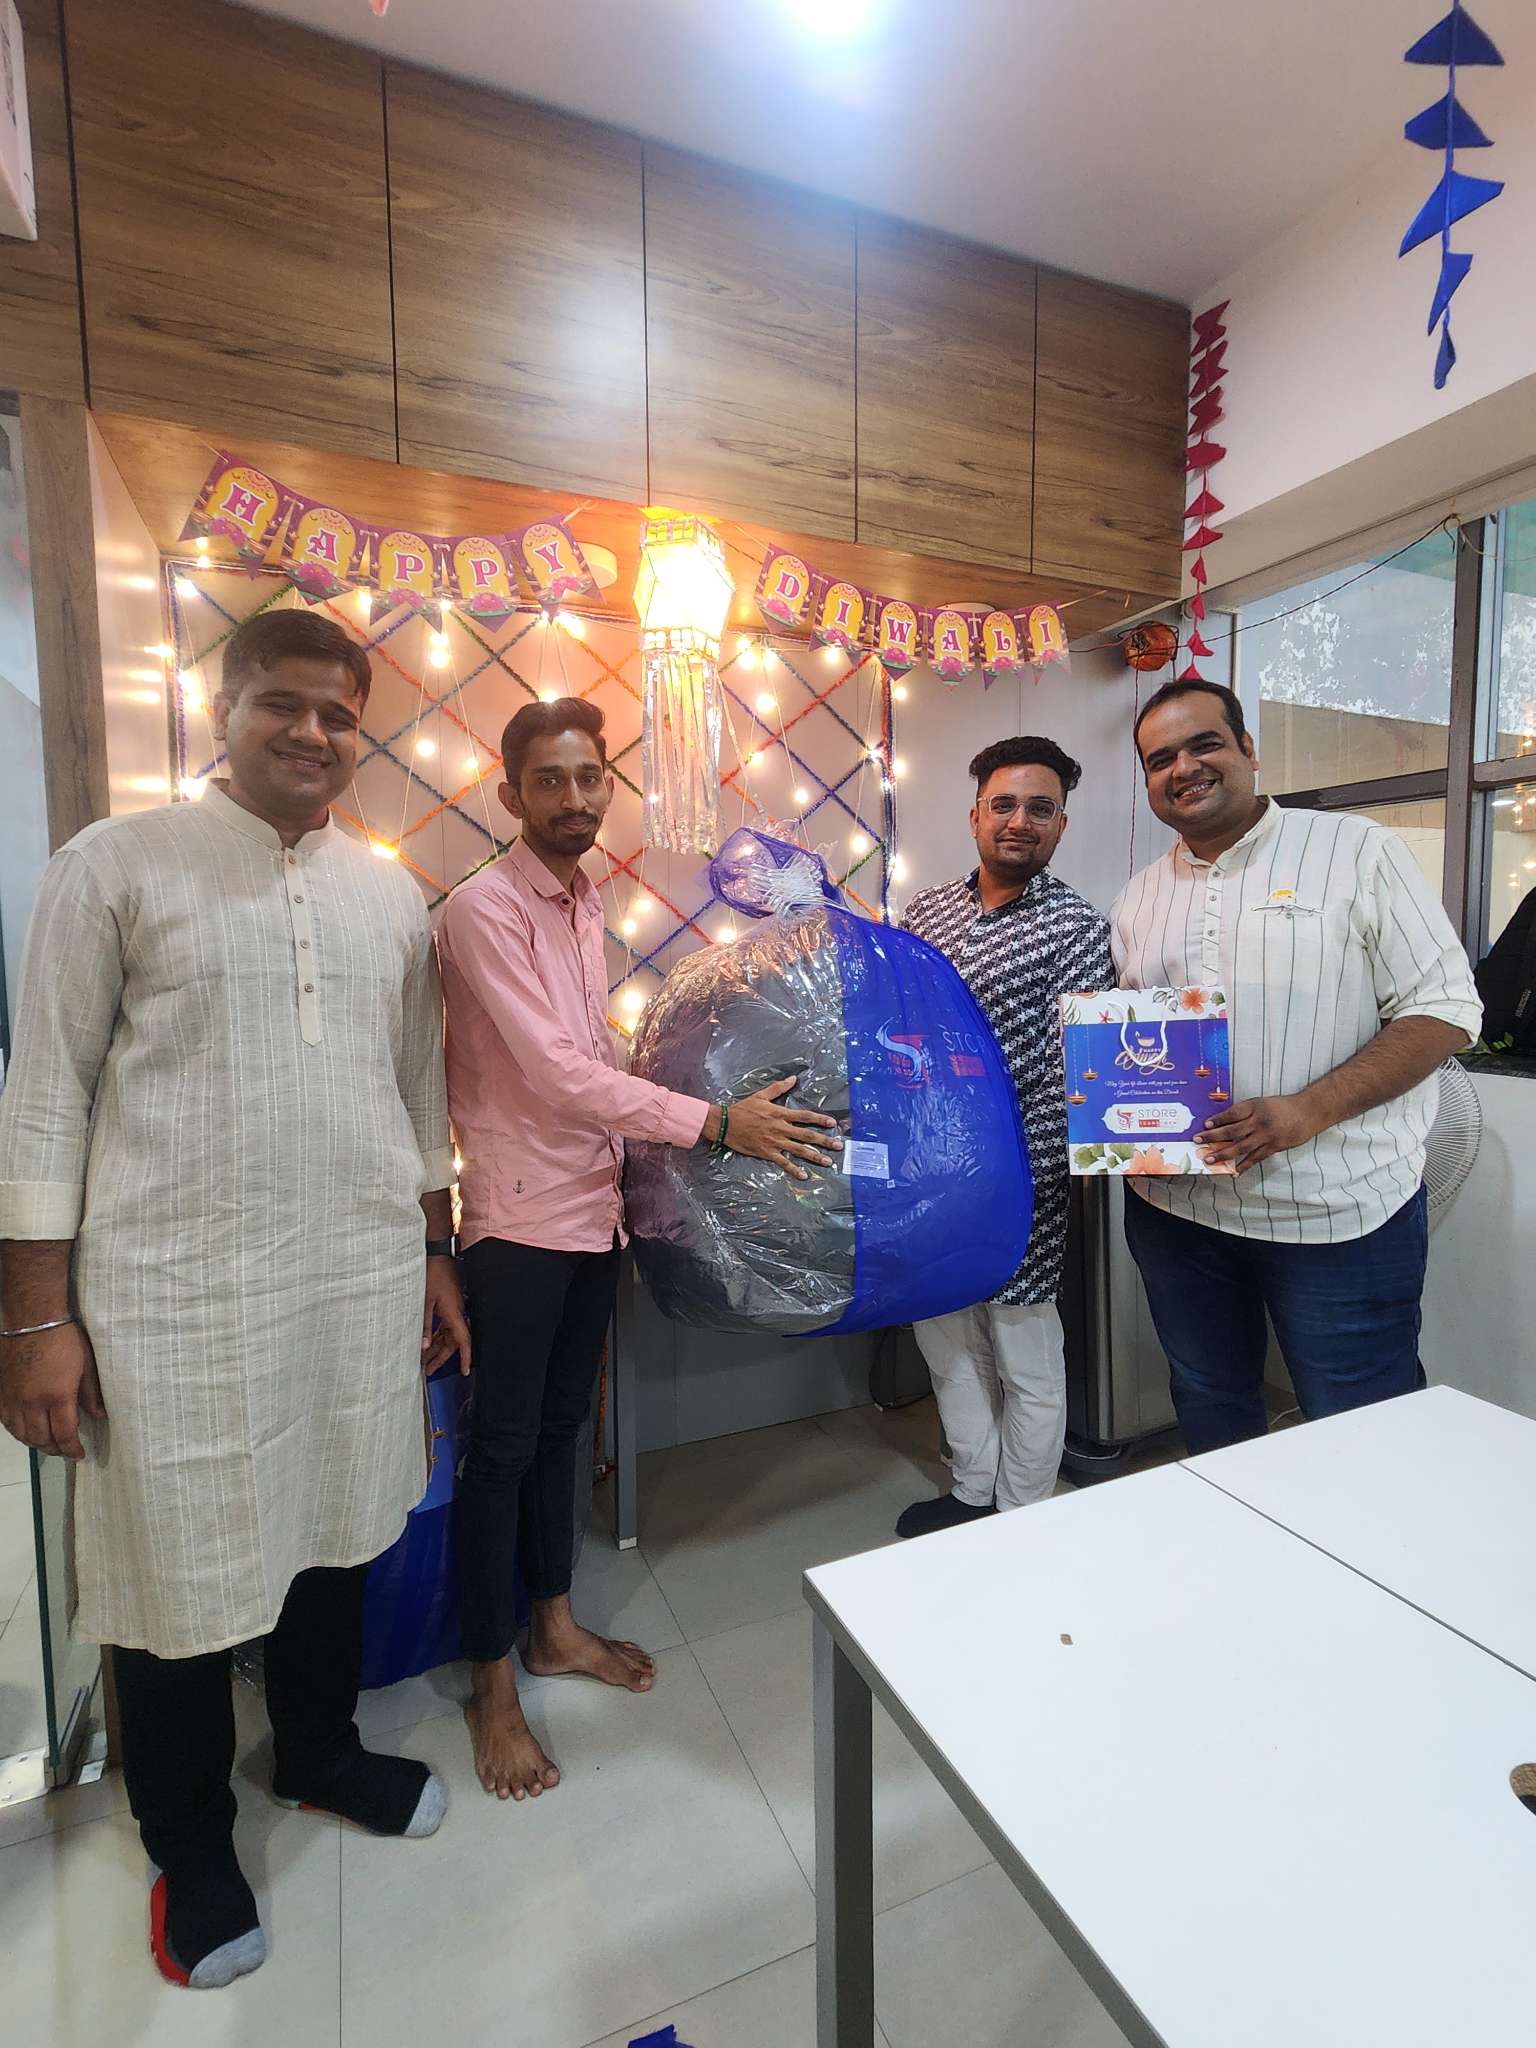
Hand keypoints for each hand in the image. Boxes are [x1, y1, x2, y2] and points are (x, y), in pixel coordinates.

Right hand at [0, 1321, 104, 1460]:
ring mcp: (14, 1399)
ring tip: (48, 1443)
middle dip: (55, 1449)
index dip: (72, 1449)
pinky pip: (7, 1422)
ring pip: (21, 1434)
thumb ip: (90, 1394)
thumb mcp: (86, 1365)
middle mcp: (32, 1403)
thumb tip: (98, 1415)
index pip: (64, 1434)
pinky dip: (18, 1432)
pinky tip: (27, 1430)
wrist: (33, 1320)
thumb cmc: (63, 1339)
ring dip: (36, 1443)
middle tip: (65, 1449)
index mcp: (57, 1397)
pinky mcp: (2, 1393)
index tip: (79, 1454)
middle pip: (41, 1439)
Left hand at [422, 1255, 471, 1376]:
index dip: (465, 1357)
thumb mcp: (424, 1301)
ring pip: (448, 1334)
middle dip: (441, 1358)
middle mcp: (457, 1313)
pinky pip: (446, 1325)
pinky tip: (428, 1342)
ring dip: (438, 1347)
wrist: (437, 1255)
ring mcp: (454, 1309)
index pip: (463, 1340)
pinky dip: (438, 1335)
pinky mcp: (449, 1304)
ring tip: (424, 1360)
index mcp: (454, 1313)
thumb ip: (425, 1325)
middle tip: (429, 1371)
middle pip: (453, 1341)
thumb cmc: (433, 1274)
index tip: (465, 1370)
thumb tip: (425, 1346)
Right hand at [722, 1077, 843, 1182]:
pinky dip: (794, 1169)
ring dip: (815, 1156)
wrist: (725, 1124)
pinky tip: (804, 1175)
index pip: (805, 1116)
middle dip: (824, 1140)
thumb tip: (793, 1078)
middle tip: (838, 1146)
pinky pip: (783, 1162)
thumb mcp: (761, 1095)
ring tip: (828, 1162)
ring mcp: (774, 1142)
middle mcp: (780, 1128)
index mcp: (780, 1113)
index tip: (833, 1124)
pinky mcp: (767, 1152)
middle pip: (807, 1135)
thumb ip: (778, 1088)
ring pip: (799, 1149)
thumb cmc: (743, 1109)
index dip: (820, 1120)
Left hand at [1195, 1093, 1321, 1172]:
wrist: (1308, 1112)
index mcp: (1255, 1107)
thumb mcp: (1262, 1103)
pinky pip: (1255, 1158)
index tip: (1205, 1123)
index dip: (1218, 1119)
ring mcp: (1266, 1136)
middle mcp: (1259, 1121)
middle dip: (1213, 1136)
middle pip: (1232, 1131)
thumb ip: (1245, 1112)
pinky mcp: (1273, 1147)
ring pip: (1241, 1147)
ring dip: (1223, 1154)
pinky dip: (1244, 1166)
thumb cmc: (1282, 1107)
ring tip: (1209, 1159)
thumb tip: (1223, 1123)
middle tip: (1197, 1140)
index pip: (1233, 1113)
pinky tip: (1233, 1172)